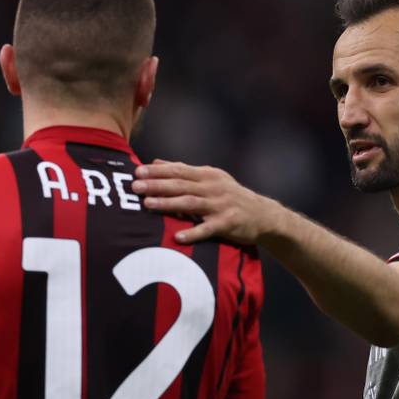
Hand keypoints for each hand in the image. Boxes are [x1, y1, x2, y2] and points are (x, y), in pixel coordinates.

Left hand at [132, 160, 277, 243]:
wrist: (263, 214)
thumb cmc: (230, 196)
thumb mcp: (210, 178)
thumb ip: (183, 170)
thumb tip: (155, 162)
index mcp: (207, 175)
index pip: (178, 170)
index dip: (157, 171)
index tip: (137, 171)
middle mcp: (213, 187)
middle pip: (181, 185)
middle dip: (156, 185)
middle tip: (136, 186)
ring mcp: (221, 205)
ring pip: (190, 203)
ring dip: (168, 204)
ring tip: (148, 205)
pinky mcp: (227, 224)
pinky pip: (207, 229)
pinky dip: (192, 233)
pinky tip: (177, 236)